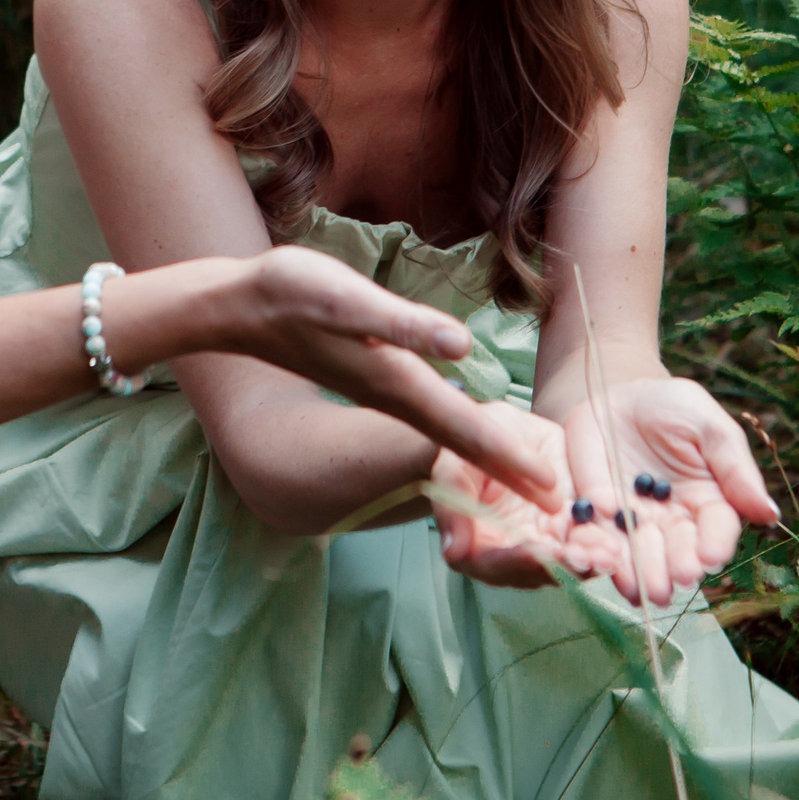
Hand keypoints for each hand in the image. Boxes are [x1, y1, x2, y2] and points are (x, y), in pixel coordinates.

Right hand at [198, 247, 563, 511]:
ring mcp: (384, 393)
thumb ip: (405, 326)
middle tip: (558, 505)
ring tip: (526, 478)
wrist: (240, 306)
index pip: (466, 431)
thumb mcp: (348, 303)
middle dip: (509, 472)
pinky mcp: (374, 380)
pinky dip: (459, 435)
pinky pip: (429, 419)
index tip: (552, 495)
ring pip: (447, 436)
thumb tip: (463, 348)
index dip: (510, 461)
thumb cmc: (293, 294)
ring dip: (488, 458)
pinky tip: (469, 433)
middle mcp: (396, 397)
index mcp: (398, 384)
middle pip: (463, 442)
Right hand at [431, 402, 617, 587]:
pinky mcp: (571, 533)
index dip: (519, 561)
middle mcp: (511, 554)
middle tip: (588, 558)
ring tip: (610, 554)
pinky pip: (589, 547)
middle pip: (537, 573)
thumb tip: (454, 551)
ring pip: (568, 566)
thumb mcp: (456, 459)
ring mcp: (544, 546)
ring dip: (590, 563)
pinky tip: (620, 544)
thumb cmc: (472, 441)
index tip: (543, 553)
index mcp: (475, 542)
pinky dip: (605, 548)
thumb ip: (453, 498)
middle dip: (565, 567)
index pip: (494, 564)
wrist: (505, 429)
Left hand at [559, 376, 779, 606]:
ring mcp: (635, 521)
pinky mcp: (597, 515)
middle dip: (677, 566)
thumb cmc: (675, 408)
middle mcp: (674, 521)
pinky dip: (600, 552)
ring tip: (644, 589)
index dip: (715, 545)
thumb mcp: (709, 427)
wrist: (621, 396)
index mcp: (709, 503)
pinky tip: (603, 565)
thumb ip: (735, 469)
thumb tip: (770, 513)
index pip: (717, 530)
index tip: (710, 558)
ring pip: (640, 554)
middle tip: (678, 579)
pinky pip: (599, 537)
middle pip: (678, 550)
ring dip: (641, 572)